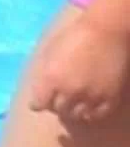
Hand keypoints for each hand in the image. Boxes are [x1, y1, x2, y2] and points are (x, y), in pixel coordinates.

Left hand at [26, 9, 129, 123]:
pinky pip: (97, 115)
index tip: (43, 100)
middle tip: (60, 98)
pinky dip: (91, 112)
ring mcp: (90, 97)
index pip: (38, 105)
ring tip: (75, 101)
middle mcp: (68, 91)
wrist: (106, 31)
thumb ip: (42, 74)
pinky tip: (89, 105)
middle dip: (56, 105)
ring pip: (77, 115)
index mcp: (49, 79)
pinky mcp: (109, 98)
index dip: (40, 102)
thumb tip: (37, 90)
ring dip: (74, 110)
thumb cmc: (74, 37)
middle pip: (58, 110)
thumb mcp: (48, 53)